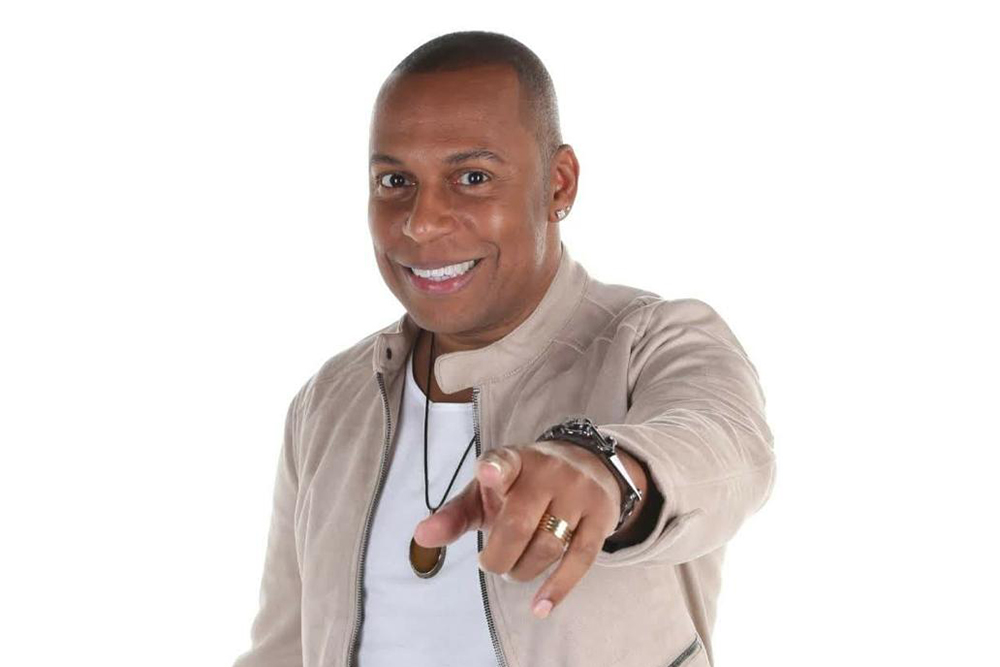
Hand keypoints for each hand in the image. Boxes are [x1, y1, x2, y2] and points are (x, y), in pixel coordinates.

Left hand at [412, 440, 622, 618]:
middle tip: (491, 563)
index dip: (494, 470)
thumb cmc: (522, 485)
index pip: (502, 462)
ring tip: (514, 569)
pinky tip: (540, 607)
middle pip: (518, 524)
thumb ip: (455, 514)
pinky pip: (580, 559)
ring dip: (523, 570)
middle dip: (498, 556)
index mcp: (513, 461)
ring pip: (547, 545)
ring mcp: (577, 492)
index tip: (487, 474)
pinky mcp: (600, 515)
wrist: (586, 465)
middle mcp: (547, 472)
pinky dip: (558, 587)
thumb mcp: (486, 492)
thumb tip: (421, 537)